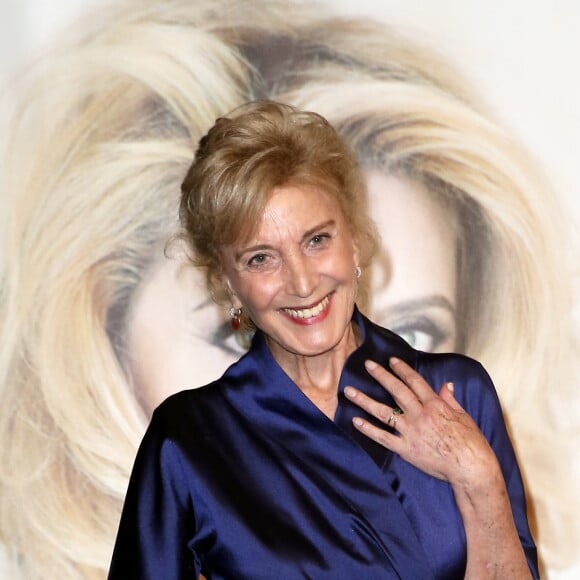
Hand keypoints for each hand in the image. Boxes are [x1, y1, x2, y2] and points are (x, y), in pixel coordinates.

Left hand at [344, 357, 497, 487]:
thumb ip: (450, 399)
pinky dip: (368, 429)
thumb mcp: (463, 415)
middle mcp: (420, 415)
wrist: (470, 468)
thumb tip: (445, 385)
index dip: (402, 369)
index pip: (414, 381)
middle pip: (396, 390)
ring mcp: (411, 431)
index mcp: (434, 405)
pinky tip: (356, 421)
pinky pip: (383, 437)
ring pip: (383, 412)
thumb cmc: (471, 442)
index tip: (391, 360)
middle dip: (381, 375)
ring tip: (349, 391)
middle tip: (368, 365)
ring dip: (365, 400)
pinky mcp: (406, 449)